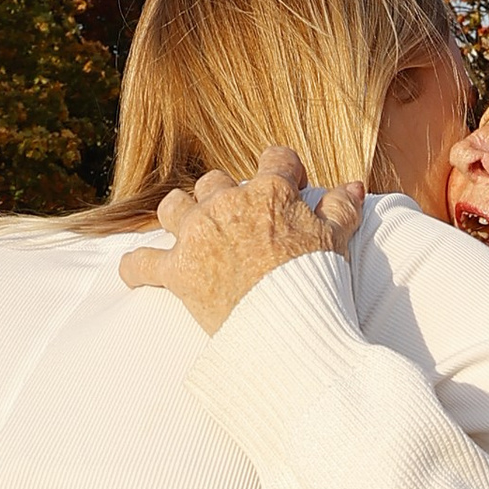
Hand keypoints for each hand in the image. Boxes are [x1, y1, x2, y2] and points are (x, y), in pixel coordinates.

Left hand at [118, 150, 363, 335]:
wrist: (289, 329)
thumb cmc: (317, 283)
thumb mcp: (336, 241)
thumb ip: (341, 209)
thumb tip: (353, 186)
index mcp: (270, 193)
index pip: (275, 160)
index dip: (282, 170)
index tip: (288, 184)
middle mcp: (228, 205)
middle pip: (215, 182)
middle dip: (224, 198)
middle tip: (236, 224)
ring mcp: (198, 236)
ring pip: (173, 206)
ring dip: (179, 216)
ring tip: (188, 232)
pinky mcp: (177, 272)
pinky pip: (141, 263)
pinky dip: (136, 268)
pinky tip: (135, 271)